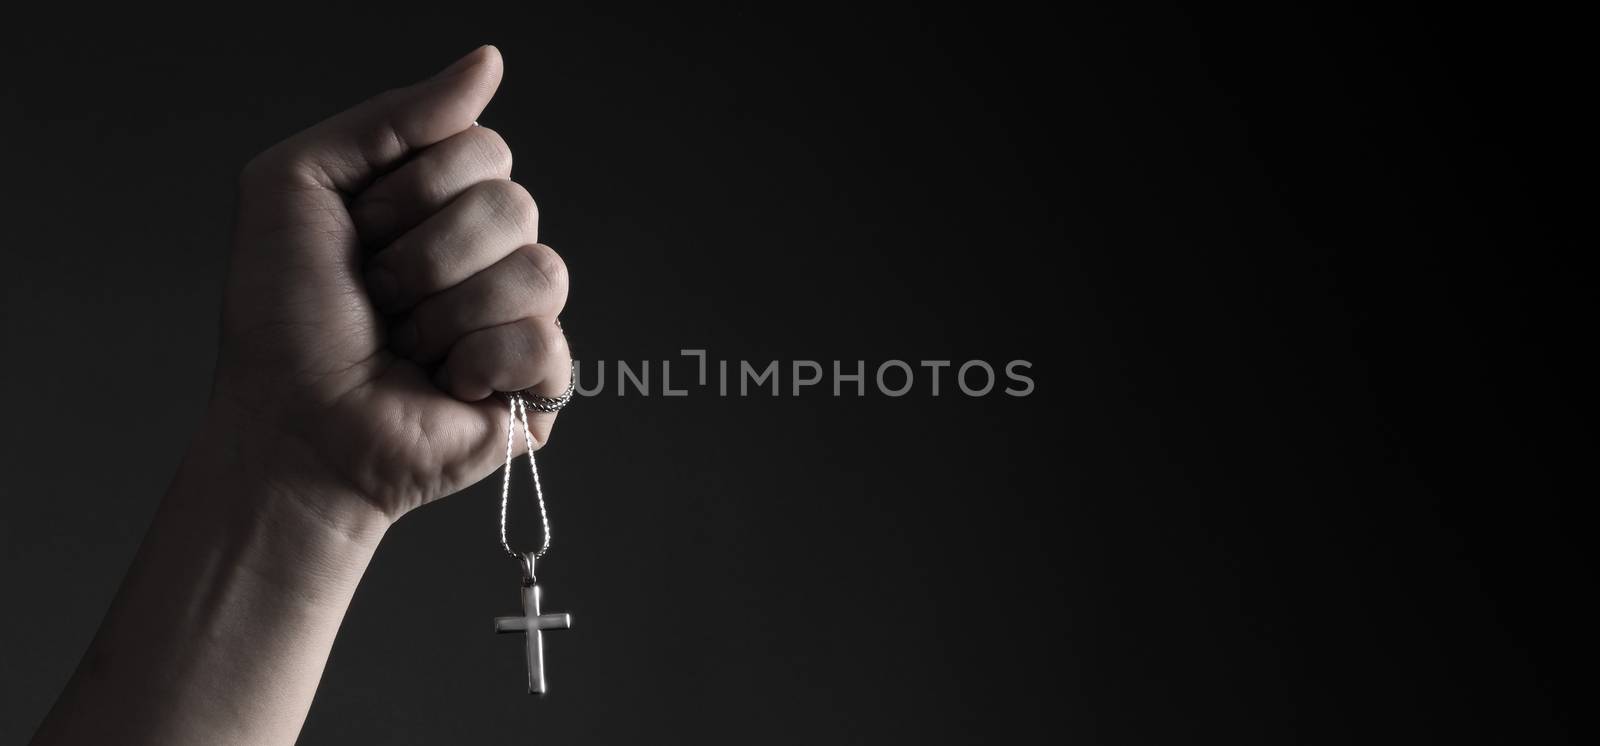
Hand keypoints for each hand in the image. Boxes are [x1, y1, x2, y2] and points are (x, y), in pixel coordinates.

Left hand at [212, 46, 569, 525]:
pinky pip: (548, 340)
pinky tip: (445, 386)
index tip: (358, 238)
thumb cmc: (283, 323)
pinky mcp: (540, 385)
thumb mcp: (300, 183)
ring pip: (540, 269)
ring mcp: (518, 318)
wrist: (290, 428)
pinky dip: (480, 363)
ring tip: (408, 348)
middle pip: (514, 203)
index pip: (483, 148)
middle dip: (425, 255)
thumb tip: (490, 61)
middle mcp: (486, 254)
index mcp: (439, 204)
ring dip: (447, 314)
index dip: (412, 191)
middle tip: (380, 299)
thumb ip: (393, 117)